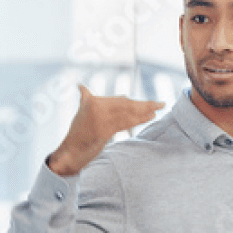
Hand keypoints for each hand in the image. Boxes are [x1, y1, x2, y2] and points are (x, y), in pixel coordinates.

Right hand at [46, 85, 162, 176]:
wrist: (71, 147)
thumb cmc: (78, 130)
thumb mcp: (80, 110)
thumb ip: (84, 97)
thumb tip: (80, 85)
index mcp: (93, 102)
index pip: (120, 101)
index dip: (136, 102)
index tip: (149, 103)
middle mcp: (98, 108)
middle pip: (127, 106)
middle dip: (145, 105)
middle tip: (161, 103)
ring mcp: (101, 120)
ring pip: (128, 114)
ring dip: (145, 112)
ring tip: (158, 110)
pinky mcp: (105, 131)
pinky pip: (125, 124)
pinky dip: (139, 120)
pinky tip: (149, 117)